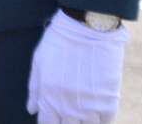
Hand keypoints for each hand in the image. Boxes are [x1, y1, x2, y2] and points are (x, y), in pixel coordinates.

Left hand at [27, 9, 127, 123]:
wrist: (89, 27)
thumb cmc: (60, 41)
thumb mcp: (39, 61)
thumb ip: (34, 88)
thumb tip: (31, 110)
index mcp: (49, 96)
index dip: (49, 123)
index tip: (51, 119)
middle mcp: (69, 105)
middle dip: (66, 123)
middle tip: (67, 114)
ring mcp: (90, 105)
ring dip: (84, 121)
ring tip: (82, 112)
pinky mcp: (109, 100)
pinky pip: (106, 121)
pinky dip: (101, 118)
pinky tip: (96, 109)